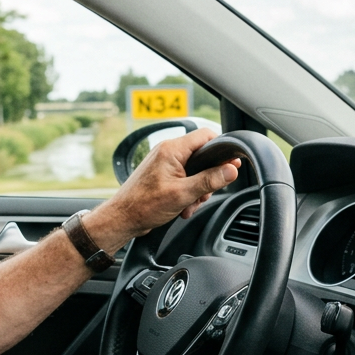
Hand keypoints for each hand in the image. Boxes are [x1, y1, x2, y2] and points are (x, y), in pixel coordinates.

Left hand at [87, 129, 239, 250]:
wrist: (122, 219)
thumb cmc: (144, 205)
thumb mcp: (183, 194)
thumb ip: (209, 180)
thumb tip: (231, 170)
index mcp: (172, 149)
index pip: (206, 135)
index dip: (221, 148)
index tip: (231, 164)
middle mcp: (167, 152)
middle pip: (202, 156)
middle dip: (208, 178)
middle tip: (203, 194)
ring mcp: (164, 163)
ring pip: (195, 171)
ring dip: (197, 190)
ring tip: (189, 205)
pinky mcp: (162, 175)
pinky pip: (184, 179)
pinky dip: (187, 193)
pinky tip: (182, 207)